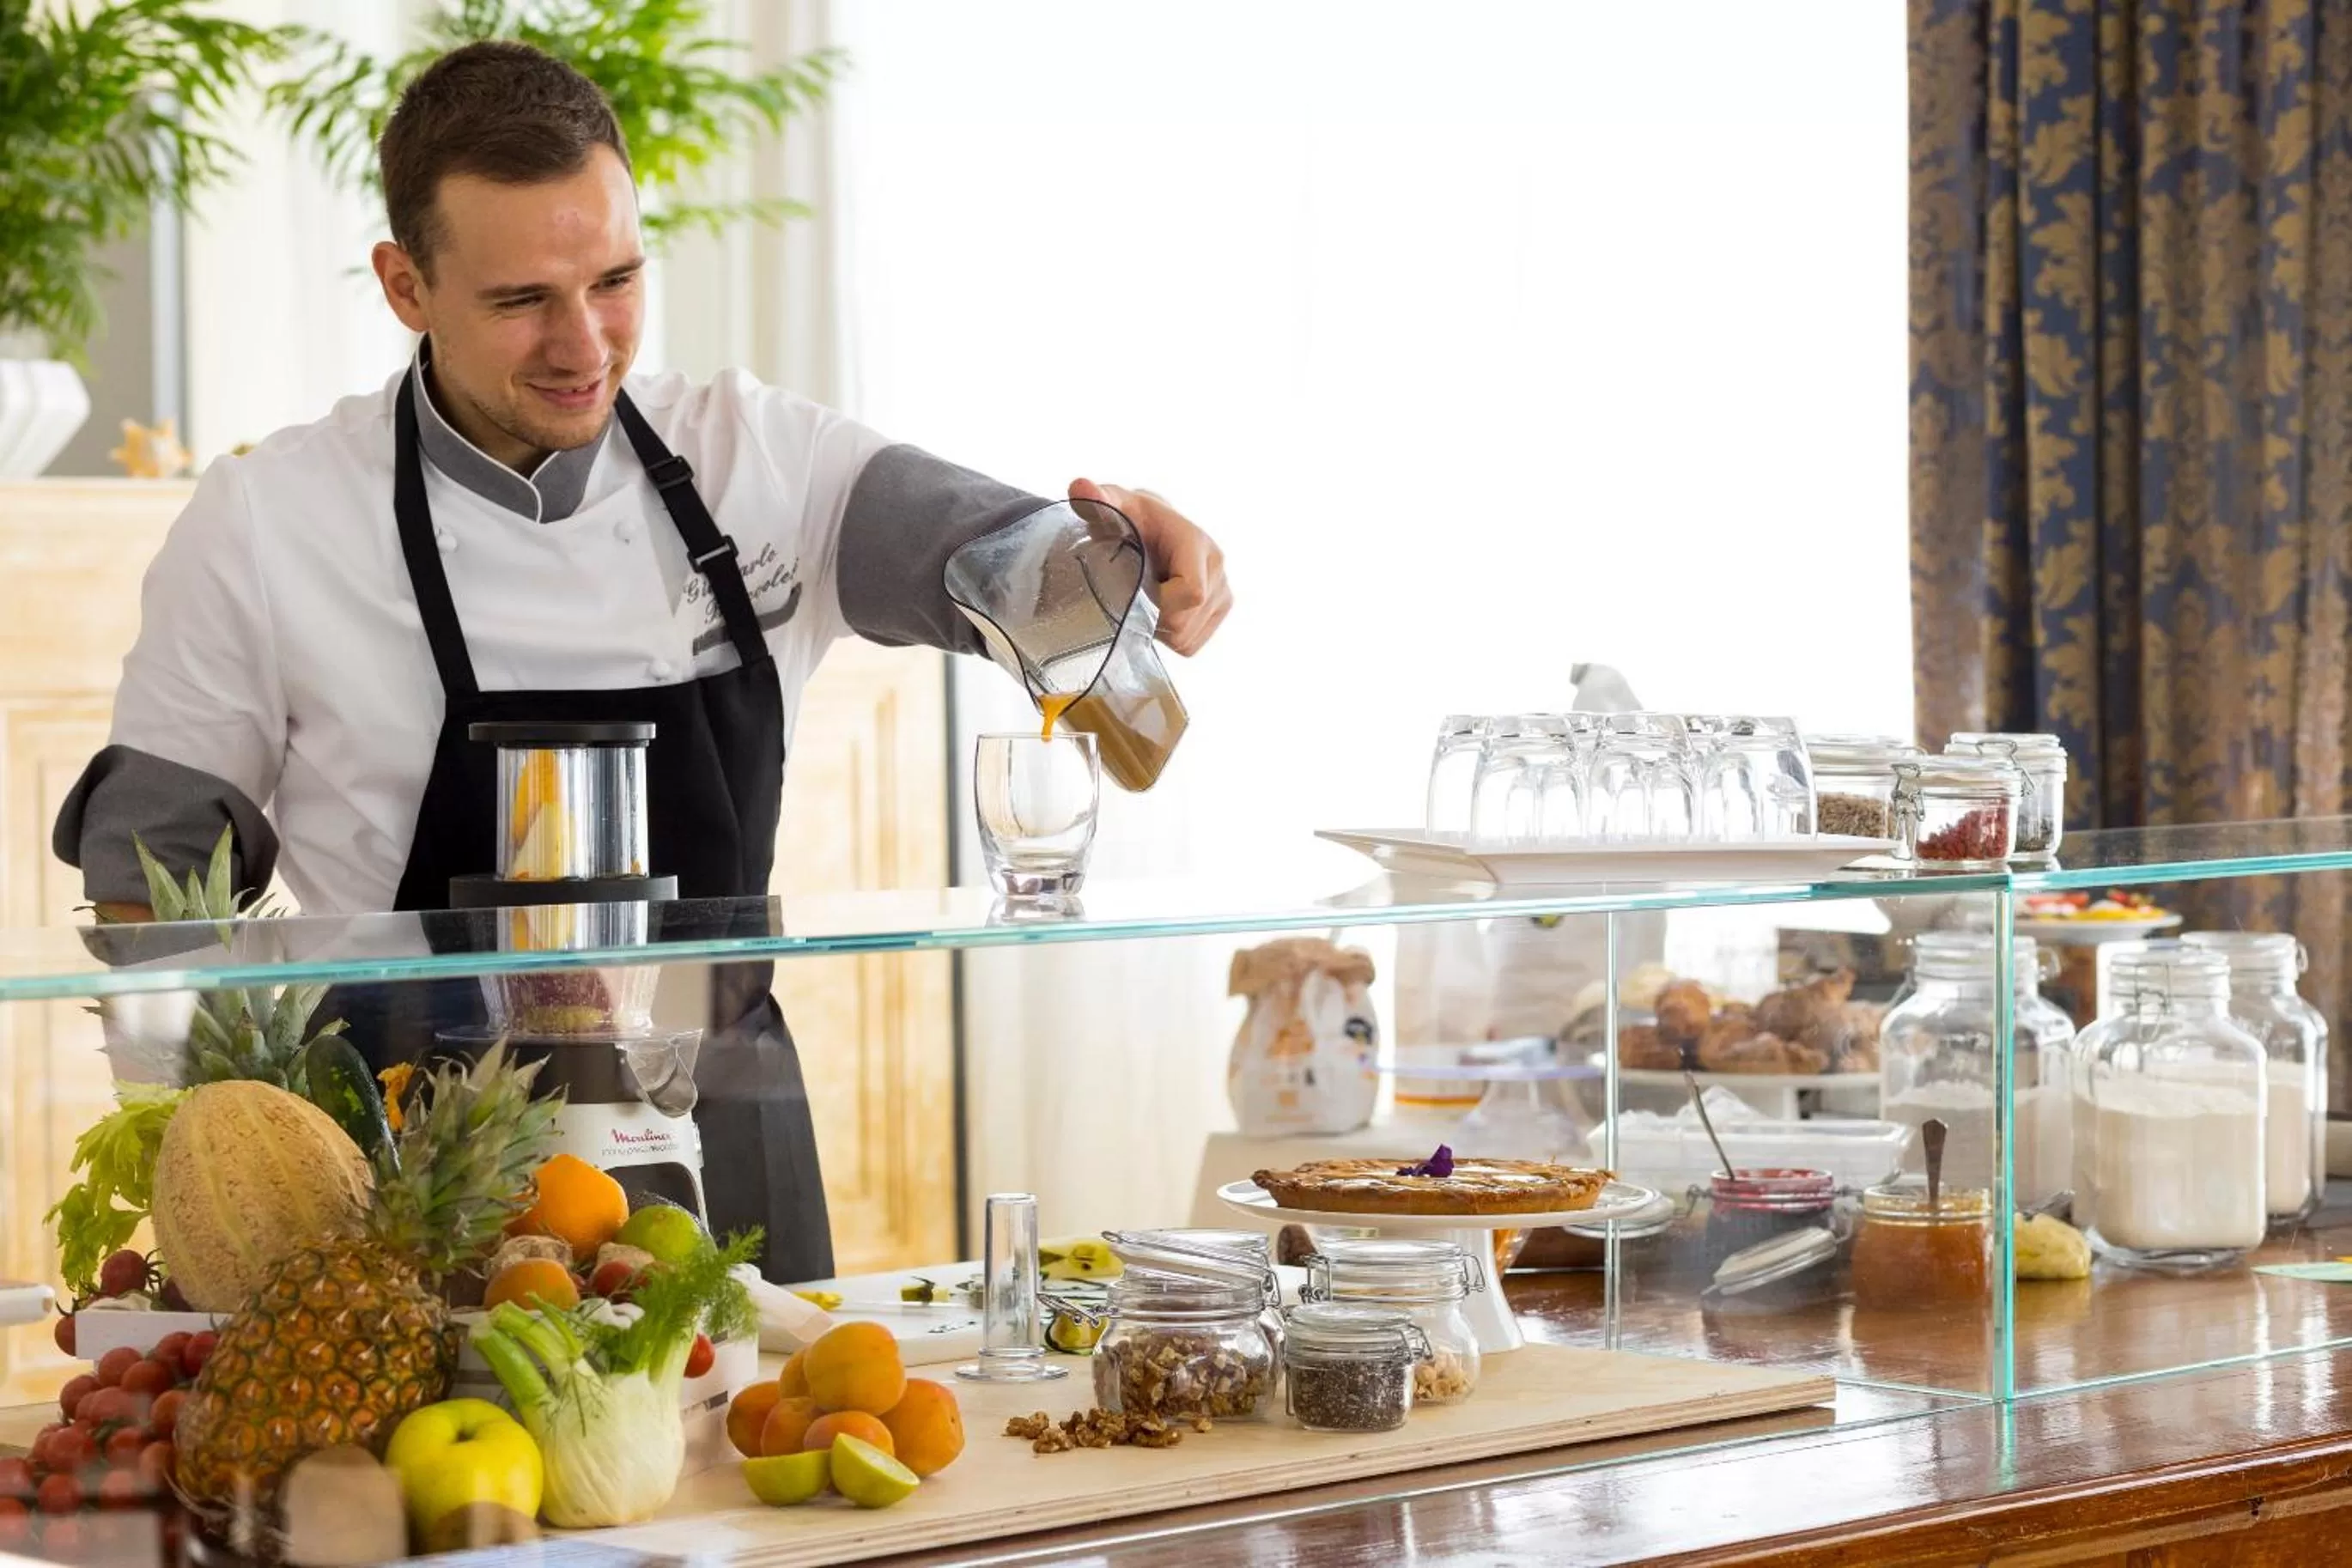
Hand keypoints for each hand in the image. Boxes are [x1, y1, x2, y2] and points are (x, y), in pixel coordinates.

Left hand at [1068, 478, 1229, 655]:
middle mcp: (1217, 567)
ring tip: (1146, 598)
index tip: (1132, 593)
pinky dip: (1169, 636)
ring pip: (1187, 639)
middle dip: (1152, 619)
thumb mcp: (1111, 507)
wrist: (1151, 526)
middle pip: (1185, 624)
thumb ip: (1095, 501)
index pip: (1191, 594)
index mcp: (1196, 543)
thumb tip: (1080, 487)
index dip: (1159, 605)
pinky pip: (1192, 644)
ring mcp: (1223, 591)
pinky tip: (1158, 609)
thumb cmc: (1129, 518)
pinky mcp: (1220, 609)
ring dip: (1159, 629)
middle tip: (1131, 596)